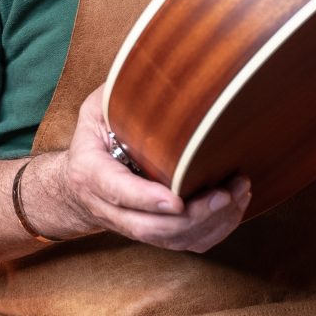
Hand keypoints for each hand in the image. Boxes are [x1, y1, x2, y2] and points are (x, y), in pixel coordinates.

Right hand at [52, 83, 250, 251]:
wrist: (77, 187)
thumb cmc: (94, 139)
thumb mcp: (95, 111)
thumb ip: (117, 97)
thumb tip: (153, 71)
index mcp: (91, 173)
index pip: (118, 191)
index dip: (146, 199)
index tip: (176, 200)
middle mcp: (109, 208)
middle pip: (150, 227)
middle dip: (192, 216)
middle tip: (225, 194)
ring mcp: (132, 226)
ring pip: (170, 239)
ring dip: (209, 223)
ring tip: (238, 193)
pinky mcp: (153, 234)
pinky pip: (184, 245)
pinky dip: (212, 232)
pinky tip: (234, 208)